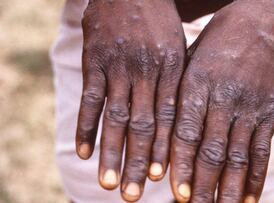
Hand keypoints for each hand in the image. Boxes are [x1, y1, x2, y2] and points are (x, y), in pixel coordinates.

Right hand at [75, 0, 184, 201]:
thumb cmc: (159, 23)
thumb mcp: (177, 48)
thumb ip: (176, 84)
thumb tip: (178, 123)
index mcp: (171, 70)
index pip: (170, 118)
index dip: (166, 150)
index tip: (164, 179)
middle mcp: (146, 71)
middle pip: (143, 125)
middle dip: (139, 161)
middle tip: (134, 194)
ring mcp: (118, 66)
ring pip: (115, 117)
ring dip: (111, 152)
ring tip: (109, 183)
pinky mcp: (94, 59)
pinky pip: (90, 98)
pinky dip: (86, 126)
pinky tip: (83, 152)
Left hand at [170, 1, 273, 201]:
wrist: (263, 23)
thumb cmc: (218, 42)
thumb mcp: (191, 59)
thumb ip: (180, 95)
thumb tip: (164, 136)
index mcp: (197, 84)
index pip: (186, 133)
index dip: (181, 165)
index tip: (176, 193)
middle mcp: (224, 98)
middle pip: (211, 151)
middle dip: (202, 185)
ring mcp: (250, 106)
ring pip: (238, 156)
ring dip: (228, 189)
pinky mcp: (270, 111)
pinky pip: (263, 150)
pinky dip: (257, 177)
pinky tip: (250, 199)